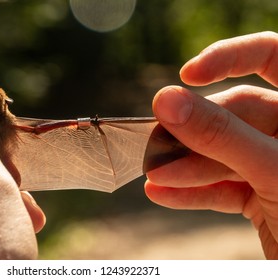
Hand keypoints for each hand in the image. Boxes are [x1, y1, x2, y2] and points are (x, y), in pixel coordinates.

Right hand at [145, 31, 277, 258]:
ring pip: (223, 154)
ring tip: (154, 176)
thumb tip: (166, 100)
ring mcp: (273, 164)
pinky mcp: (259, 195)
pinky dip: (192, 194)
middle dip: (194, 135)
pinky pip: (222, 188)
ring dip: (186, 168)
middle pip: (233, 116)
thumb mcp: (272, 170)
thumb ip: (221, 135)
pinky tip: (161, 194)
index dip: (231, 56)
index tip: (188, 74)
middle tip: (157, 145)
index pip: (273, 56)